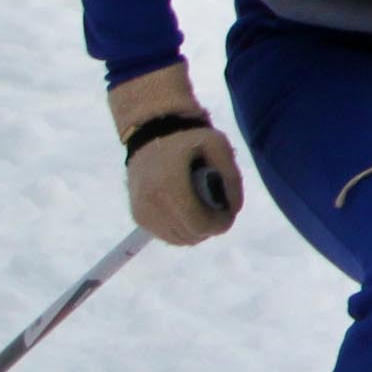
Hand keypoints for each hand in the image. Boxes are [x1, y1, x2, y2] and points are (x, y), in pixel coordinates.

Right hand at [110, 66, 244, 245]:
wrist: (151, 132)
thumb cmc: (189, 137)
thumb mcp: (219, 146)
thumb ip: (231, 178)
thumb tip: (233, 210)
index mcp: (169, 186)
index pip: (198, 224)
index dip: (220, 223)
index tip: (228, 213)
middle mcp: (150, 203)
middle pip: (190, 235)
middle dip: (210, 226)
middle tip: (218, 208)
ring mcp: (141, 211)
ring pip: (178, 239)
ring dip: (196, 230)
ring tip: (204, 207)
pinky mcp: (137, 216)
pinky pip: (166, 235)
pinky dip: (182, 229)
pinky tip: (190, 211)